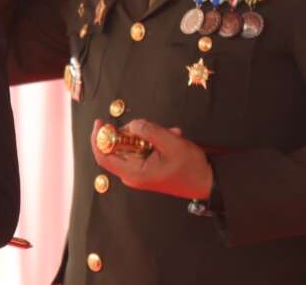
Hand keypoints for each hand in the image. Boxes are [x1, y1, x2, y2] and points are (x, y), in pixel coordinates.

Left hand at [90, 119, 212, 199]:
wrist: (207, 182)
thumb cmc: (191, 168)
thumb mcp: (172, 144)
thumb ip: (149, 131)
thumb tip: (131, 124)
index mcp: (134, 173)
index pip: (103, 156)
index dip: (98, 138)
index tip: (100, 122)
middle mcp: (132, 174)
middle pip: (119, 147)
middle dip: (132, 132)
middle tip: (152, 126)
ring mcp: (139, 171)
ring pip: (133, 145)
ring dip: (148, 135)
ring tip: (169, 132)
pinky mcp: (146, 168)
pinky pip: (143, 149)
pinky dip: (154, 140)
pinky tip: (171, 136)